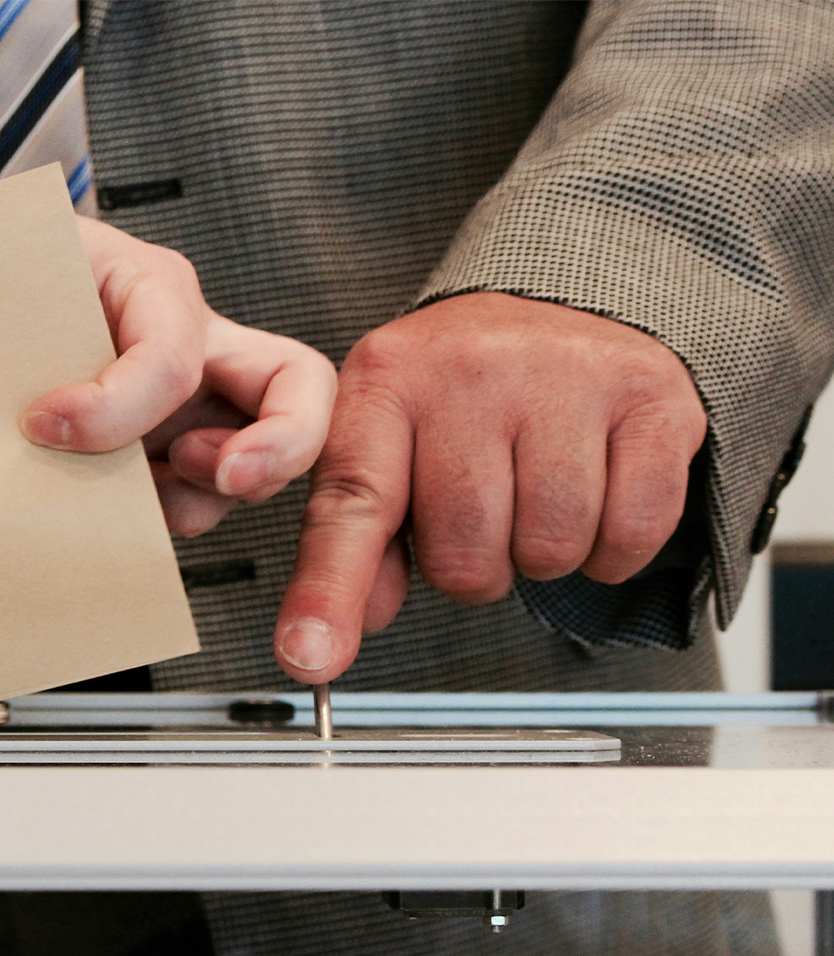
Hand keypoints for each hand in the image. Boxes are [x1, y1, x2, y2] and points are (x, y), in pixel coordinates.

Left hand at [20, 216, 337, 535]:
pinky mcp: (176, 456)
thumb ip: (4, 312)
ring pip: (255, 464)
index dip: (115, 405)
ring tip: (129, 495)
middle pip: (300, 387)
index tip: (38, 423)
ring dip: (202, 498)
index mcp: (152, 285)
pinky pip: (202, 499)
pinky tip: (110, 511)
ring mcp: (198, 406)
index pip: (171, 356)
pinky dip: (167, 519)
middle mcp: (197, 345)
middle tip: (225, 478)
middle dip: (283, 444)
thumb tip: (12, 405)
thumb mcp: (1, 270)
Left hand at [274, 293, 707, 682]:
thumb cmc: (462, 389)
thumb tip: (333, 630)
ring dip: (543, 556)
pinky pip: (631, 532)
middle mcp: (470, 370)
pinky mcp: (649, 396)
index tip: (308, 656)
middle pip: (464, 554)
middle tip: (483, 516)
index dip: (328, 592)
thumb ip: (355, 540)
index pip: (353, 505)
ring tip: (533, 497)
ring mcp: (565, 377)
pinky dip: (613, 548)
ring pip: (549, 549)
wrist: (564, 298)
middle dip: (474, 568)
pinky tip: (594, 497)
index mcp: (387, 382)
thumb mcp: (386, 441)